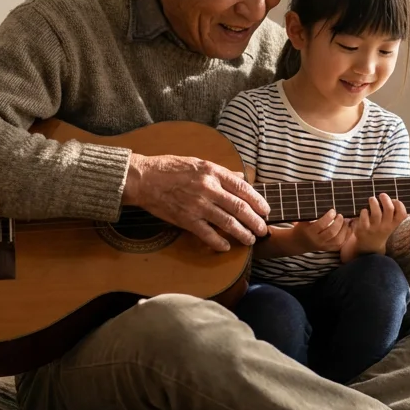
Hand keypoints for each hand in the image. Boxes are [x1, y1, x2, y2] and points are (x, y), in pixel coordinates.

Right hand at [122, 152, 268, 251]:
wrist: (144, 179)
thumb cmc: (170, 168)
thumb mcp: (199, 162)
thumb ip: (222, 172)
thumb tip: (241, 178)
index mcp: (212, 172)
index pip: (242, 188)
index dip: (258, 200)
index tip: (265, 210)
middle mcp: (208, 188)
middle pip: (239, 208)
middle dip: (254, 221)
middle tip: (262, 229)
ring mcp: (197, 205)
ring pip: (227, 223)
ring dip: (242, 233)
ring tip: (250, 240)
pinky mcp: (186, 219)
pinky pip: (207, 234)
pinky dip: (218, 242)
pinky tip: (226, 246)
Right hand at [290, 209, 350, 252]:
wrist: (298, 242)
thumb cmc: (302, 228)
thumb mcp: (303, 220)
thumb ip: (312, 214)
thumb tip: (325, 201)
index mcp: (309, 232)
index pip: (321, 225)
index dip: (328, 217)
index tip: (333, 210)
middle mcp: (317, 240)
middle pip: (331, 233)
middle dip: (339, 223)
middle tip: (341, 215)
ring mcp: (323, 246)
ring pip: (338, 240)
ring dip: (344, 229)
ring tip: (346, 221)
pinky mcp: (328, 249)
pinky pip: (340, 244)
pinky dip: (346, 236)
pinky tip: (348, 229)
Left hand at [345, 193, 408, 256]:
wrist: (369, 246)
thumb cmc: (380, 230)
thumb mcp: (390, 225)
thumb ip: (392, 214)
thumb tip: (388, 198)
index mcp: (393, 225)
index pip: (402, 214)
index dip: (399, 204)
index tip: (394, 200)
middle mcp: (385, 226)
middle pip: (389, 209)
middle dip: (385, 199)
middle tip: (381, 195)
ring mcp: (374, 228)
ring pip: (376, 212)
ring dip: (373, 202)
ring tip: (372, 199)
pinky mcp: (363, 229)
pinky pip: (364, 216)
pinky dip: (364, 211)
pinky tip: (365, 211)